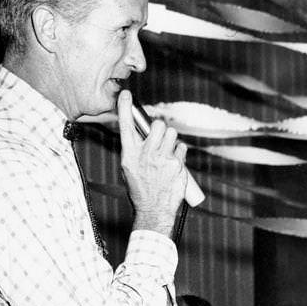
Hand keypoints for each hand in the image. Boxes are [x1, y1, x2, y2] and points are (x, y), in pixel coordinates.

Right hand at [118, 90, 188, 236]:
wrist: (153, 211)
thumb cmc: (141, 190)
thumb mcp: (129, 169)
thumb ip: (135, 150)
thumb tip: (142, 135)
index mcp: (130, 154)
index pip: (125, 125)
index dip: (125, 107)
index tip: (126, 94)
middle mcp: (146, 154)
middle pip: (158, 125)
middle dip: (161, 129)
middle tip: (160, 139)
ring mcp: (163, 160)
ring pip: (172, 134)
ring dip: (171, 140)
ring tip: (168, 152)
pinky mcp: (177, 166)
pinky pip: (182, 149)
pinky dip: (179, 153)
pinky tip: (174, 164)